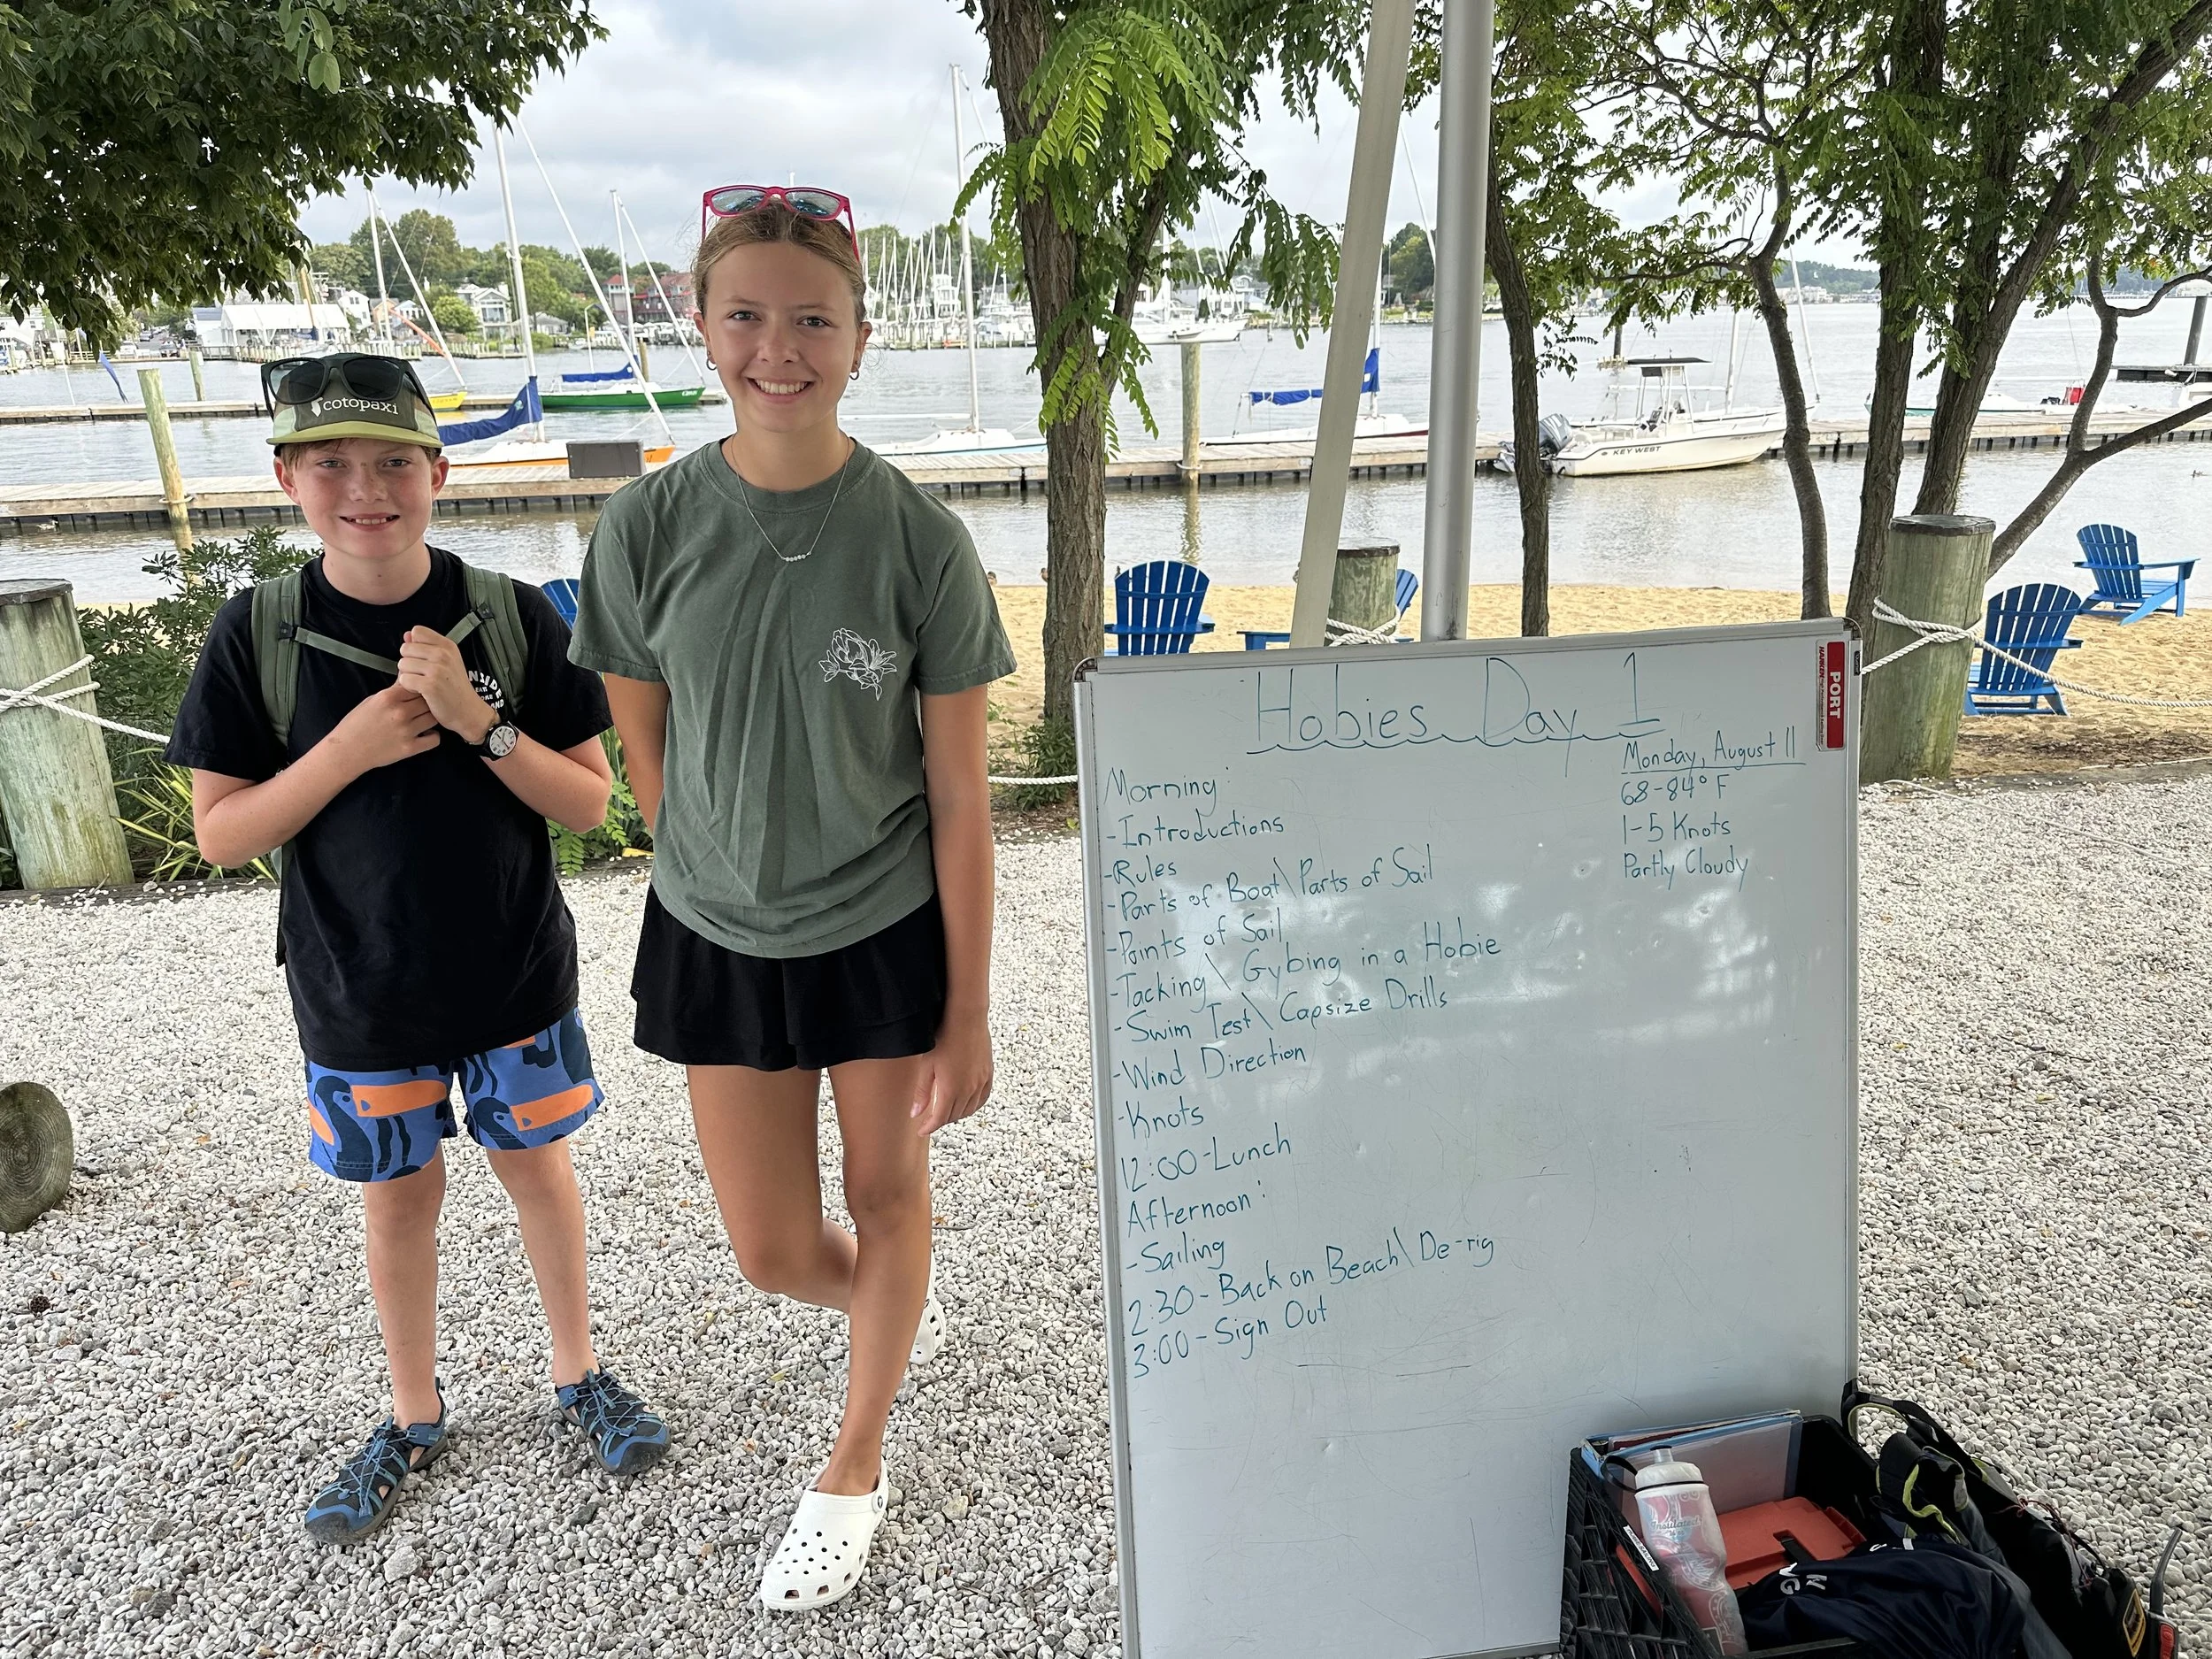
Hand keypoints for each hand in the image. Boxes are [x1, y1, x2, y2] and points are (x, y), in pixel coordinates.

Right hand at [325, 684, 440, 773]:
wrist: (347, 750)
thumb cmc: (356, 724)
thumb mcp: (372, 700)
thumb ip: (393, 690)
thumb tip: (408, 676)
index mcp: (389, 697)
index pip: (418, 685)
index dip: (420, 689)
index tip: (420, 693)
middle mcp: (400, 713)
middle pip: (428, 701)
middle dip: (427, 703)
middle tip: (422, 707)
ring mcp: (406, 731)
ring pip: (433, 718)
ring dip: (431, 718)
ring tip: (423, 719)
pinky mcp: (409, 748)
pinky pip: (434, 739)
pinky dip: (432, 736)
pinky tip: (425, 734)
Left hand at [396, 626, 496, 739]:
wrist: (468, 711)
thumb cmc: (456, 688)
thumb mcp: (446, 661)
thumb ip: (425, 646)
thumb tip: (407, 635)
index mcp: (447, 646)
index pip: (417, 631)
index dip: (414, 645)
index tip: (423, 658)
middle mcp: (443, 654)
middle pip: (405, 648)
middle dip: (409, 662)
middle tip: (422, 674)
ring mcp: (437, 669)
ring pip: (402, 664)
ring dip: (408, 675)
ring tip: (422, 683)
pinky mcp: (430, 685)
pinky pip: (404, 680)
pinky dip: (409, 688)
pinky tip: (421, 691)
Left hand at [910, 1011, 992, 1135]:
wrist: (966, 1018)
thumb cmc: (943, 1038)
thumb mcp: (926, 1066)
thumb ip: (922, 1092)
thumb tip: (916, 1113)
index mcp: (950, 1090)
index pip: (939, 1119)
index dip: (929, 1127)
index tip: (921, 1130)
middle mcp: (968, 1090)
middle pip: (954, 1116)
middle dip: (941, 1121)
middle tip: (930, 1119)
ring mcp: (980, 1082)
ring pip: (969, 1109)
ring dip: (956, 1115)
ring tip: (945, 1112)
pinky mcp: (988, 1074)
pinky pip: (983, 1098)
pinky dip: (974, 1106)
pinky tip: (967, 1104)